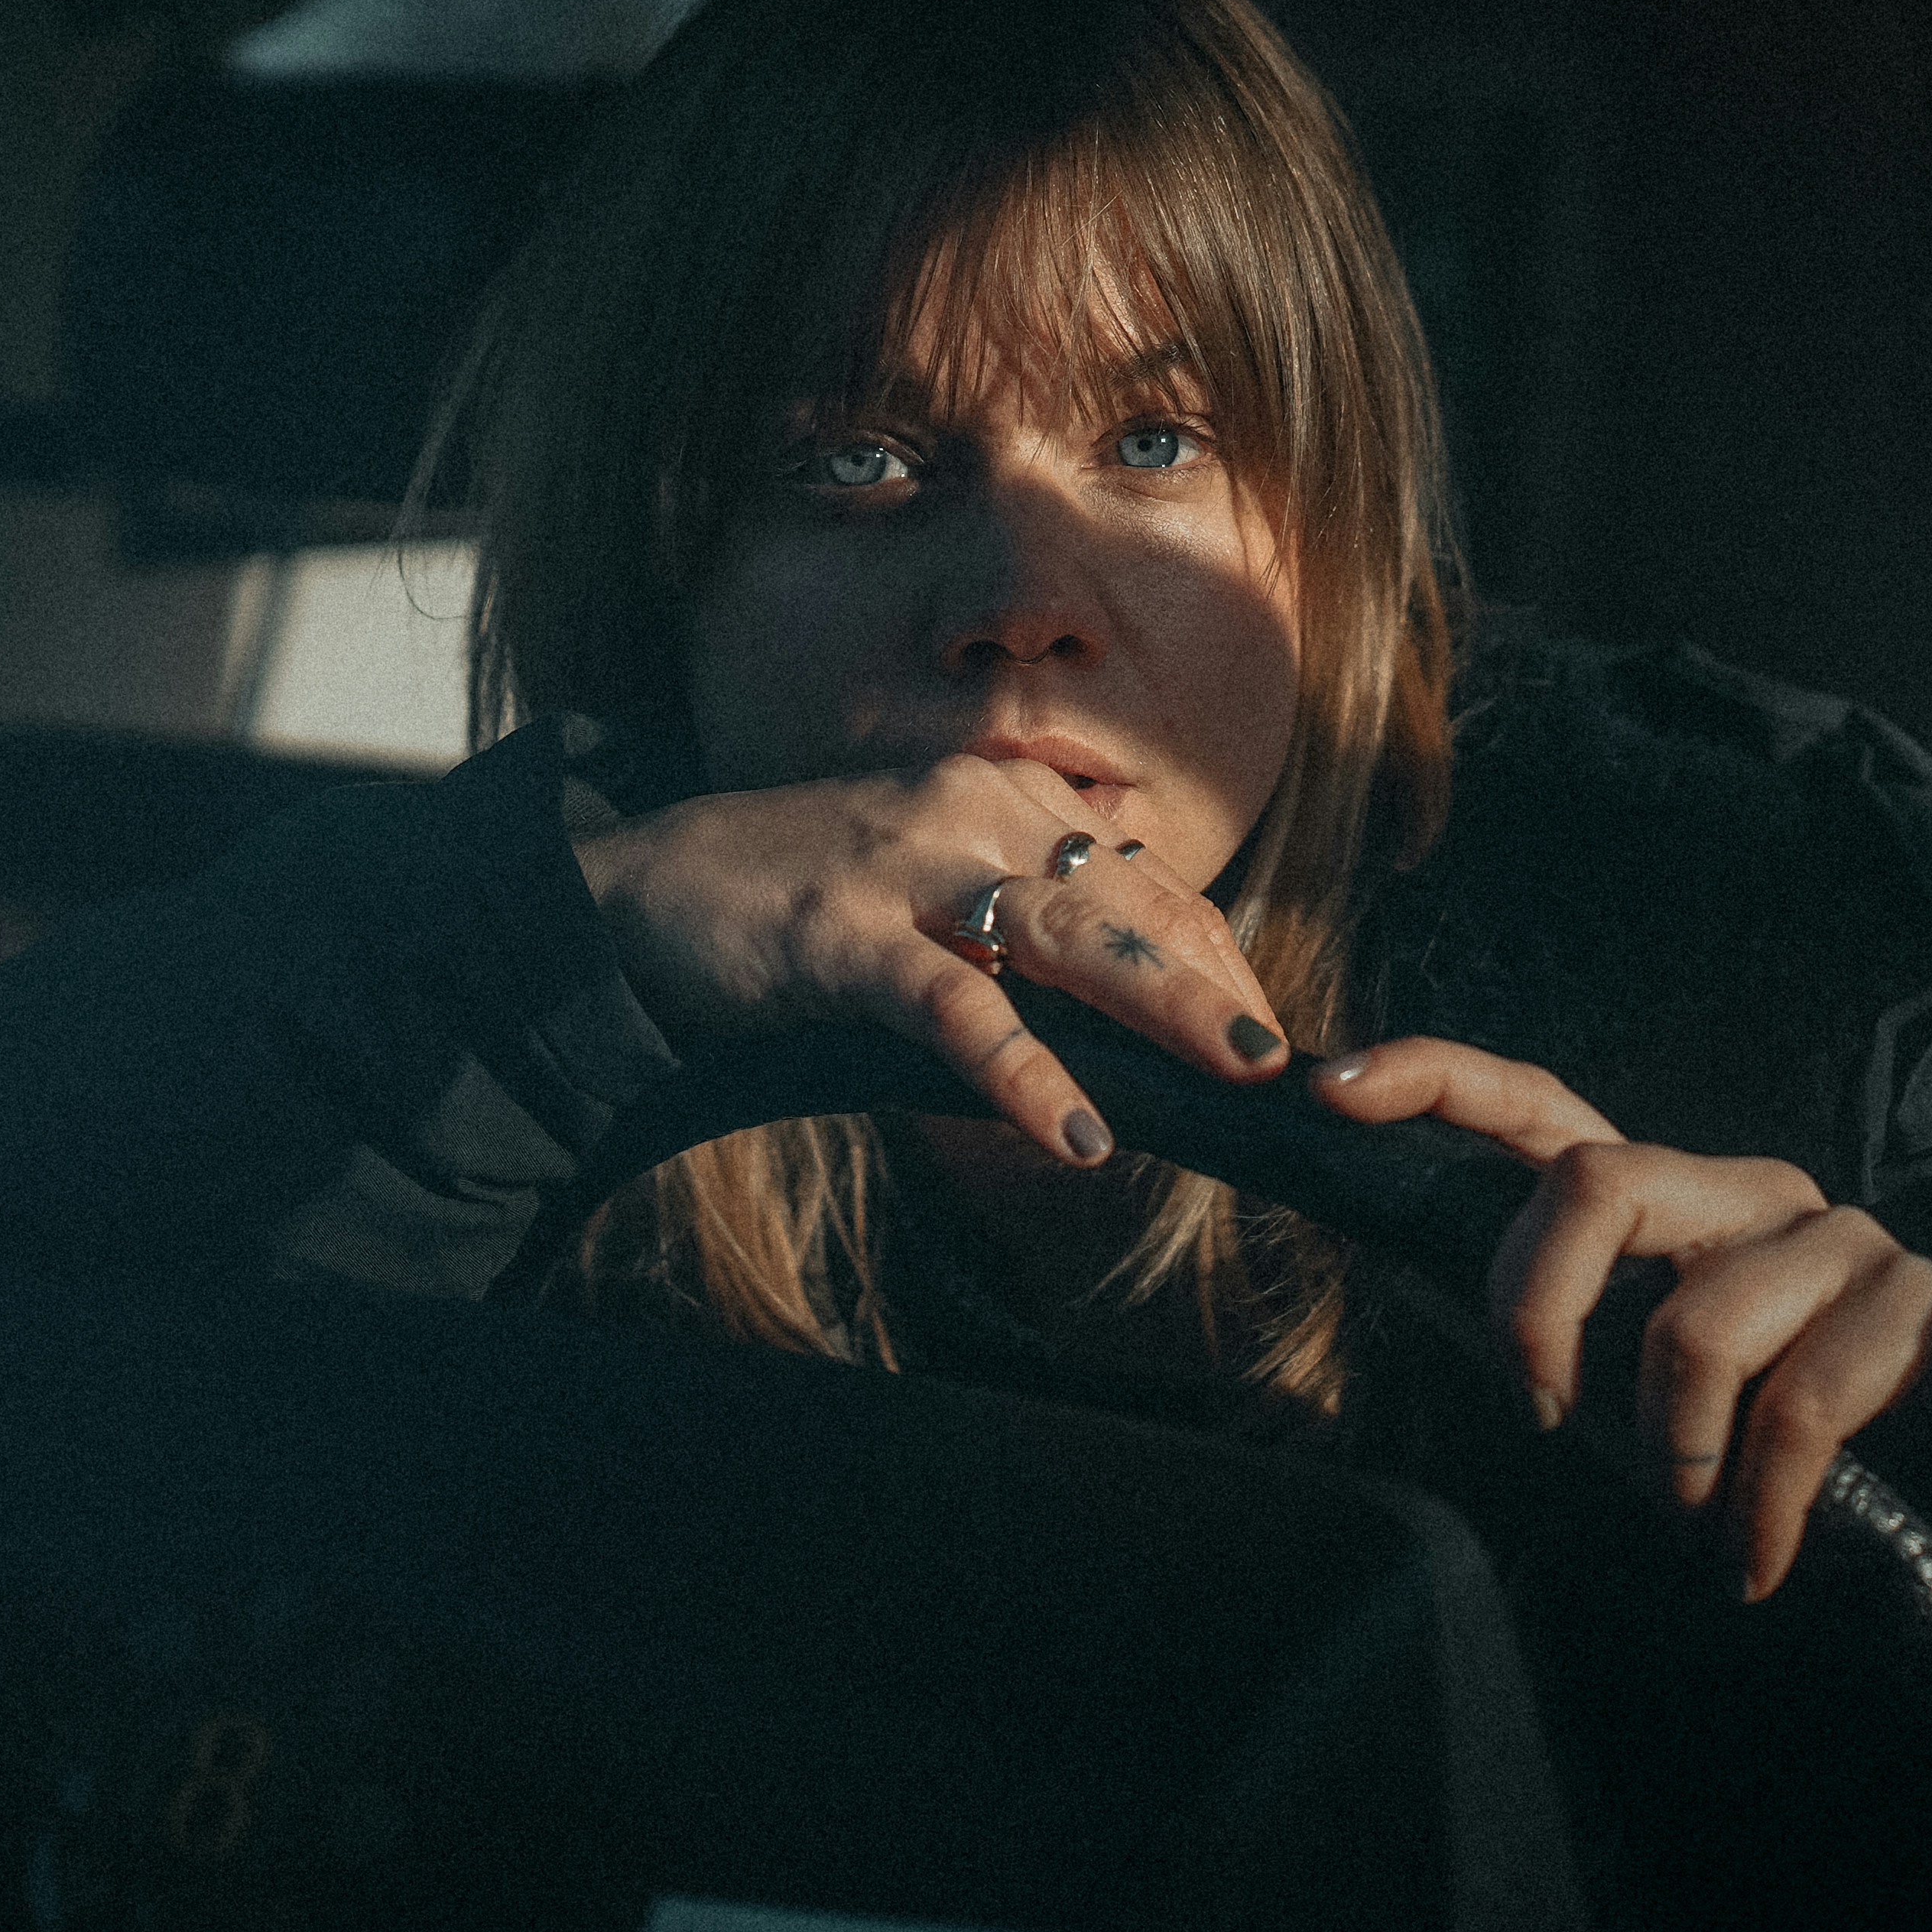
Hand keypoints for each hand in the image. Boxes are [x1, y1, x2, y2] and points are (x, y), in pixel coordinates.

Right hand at [572, 754, 1294, 1167]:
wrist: (644, 890)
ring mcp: (909, 867)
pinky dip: (1021, 1072)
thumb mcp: (930, 892)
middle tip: (1287, 1062)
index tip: (1269, 1026)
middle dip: (1218, 982)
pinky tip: (1073, 1132)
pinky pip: (955, 1008)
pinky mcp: (844, 933)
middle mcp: (973, 812)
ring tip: (1238, 1072)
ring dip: (1164, 1007)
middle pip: (1129, 900)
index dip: (1216, 953)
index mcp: (1002, 800)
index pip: (1142, 878)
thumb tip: (1132, 1002)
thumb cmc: (800, 900)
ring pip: (1068, 935)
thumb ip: (1023, 928)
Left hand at [1306, 1039, 1931, 1599]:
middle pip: (1595, 1185)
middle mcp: (1736, 1188)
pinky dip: (1758, 1509)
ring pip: (1697, 1325)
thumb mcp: (1661, 1358)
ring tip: (1685, 1521)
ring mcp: (1825, 1236)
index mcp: (1662, 1190)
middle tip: (1543, 1414)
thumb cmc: (1779, 1401)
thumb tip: (1463, 1351)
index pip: (1537, 1105)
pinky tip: (1749, 1562)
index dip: (1434, 1079)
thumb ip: (1578, 1336)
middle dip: (1534, 1309)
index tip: (1330, 1087)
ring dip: (1670, 1450)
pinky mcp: (1902, 1304)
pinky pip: (1798, 1412)